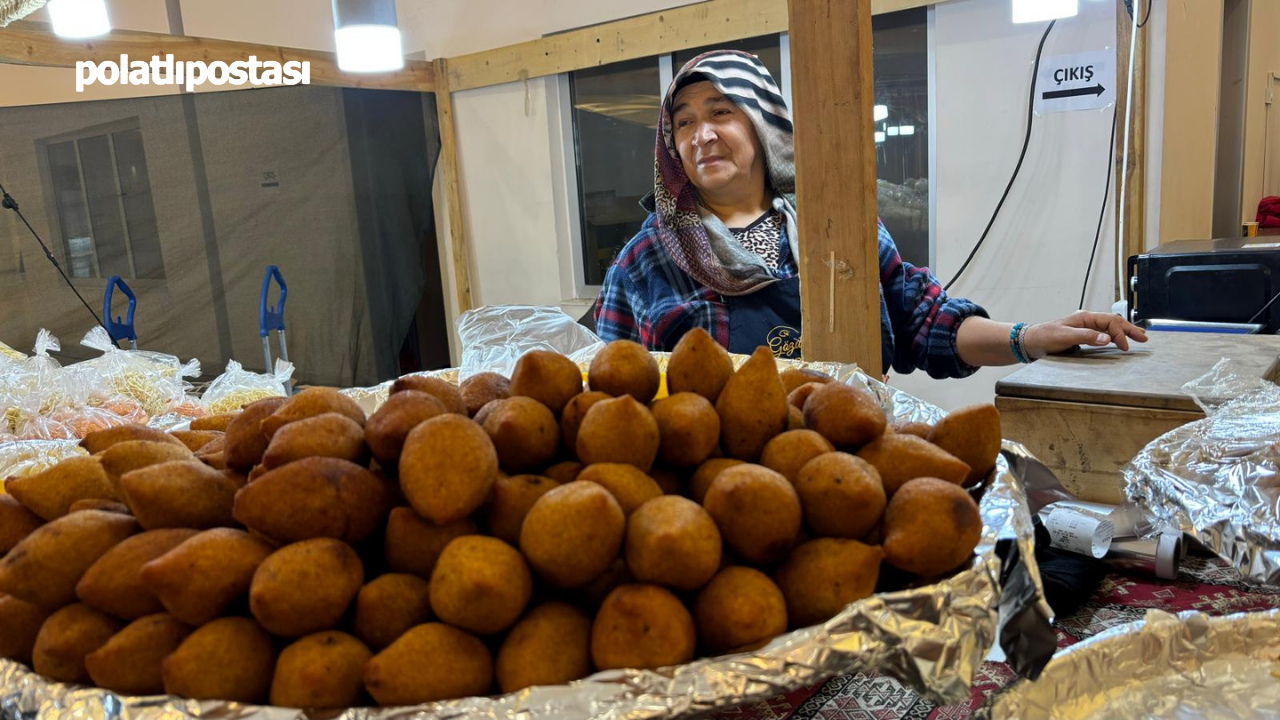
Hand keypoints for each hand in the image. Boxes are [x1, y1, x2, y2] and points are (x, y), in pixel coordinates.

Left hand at [1023, 311, 1147, 359]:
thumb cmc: (1045, 337)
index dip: (1120, 334)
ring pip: (1110, 327)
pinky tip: (1120, 340)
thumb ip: (1086, 336)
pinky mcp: (1083, 334)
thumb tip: (1107, 338)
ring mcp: (1085, 327)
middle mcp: (1087, 320)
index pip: (1109, 322)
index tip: (1125, 347)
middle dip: (1129, 329)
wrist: (1031, 341)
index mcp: (1084, 317)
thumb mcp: (1064, 337)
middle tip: (1144, 338)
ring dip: (1124, 332)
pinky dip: (1115, 336)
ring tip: (1138, 337)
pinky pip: (1103, 333)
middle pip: (1113, 322)